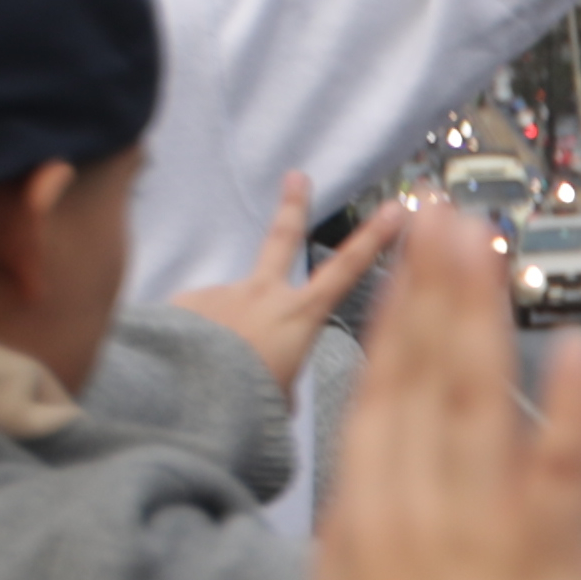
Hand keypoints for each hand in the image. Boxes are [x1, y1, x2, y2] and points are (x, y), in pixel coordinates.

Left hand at [172, 174, 397, 389]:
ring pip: (228, 312)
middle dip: (293, 206)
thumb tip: (275, 387)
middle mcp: (262, 294)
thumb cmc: (247, 403)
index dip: (374, 239)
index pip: (347, 270)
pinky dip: (194, 343)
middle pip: (282, 240)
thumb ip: (283, 384)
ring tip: (210, 370)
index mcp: (299, 316)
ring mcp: (222, 294)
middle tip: (296, 176)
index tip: (395, 209)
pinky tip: (185, 364)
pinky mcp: (186, 302)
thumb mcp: (282, 400)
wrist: (187, 392)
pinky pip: (195, 324)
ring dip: (223, 335)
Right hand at [311, 214, 580, 579]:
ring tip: (492, 242)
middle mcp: (409, 519)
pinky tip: (575, 348)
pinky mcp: (544, 573)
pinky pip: (559, 473)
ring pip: (476, 401)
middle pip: (420, 378)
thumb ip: (361, 558)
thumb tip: (364, 514)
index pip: (373, 401)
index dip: (392, 323)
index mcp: (358, 531)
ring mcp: (475, 539)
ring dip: (485, 314)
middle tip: (447, 214)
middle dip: (434, 289)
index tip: (402, 264)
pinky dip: (567, 408)